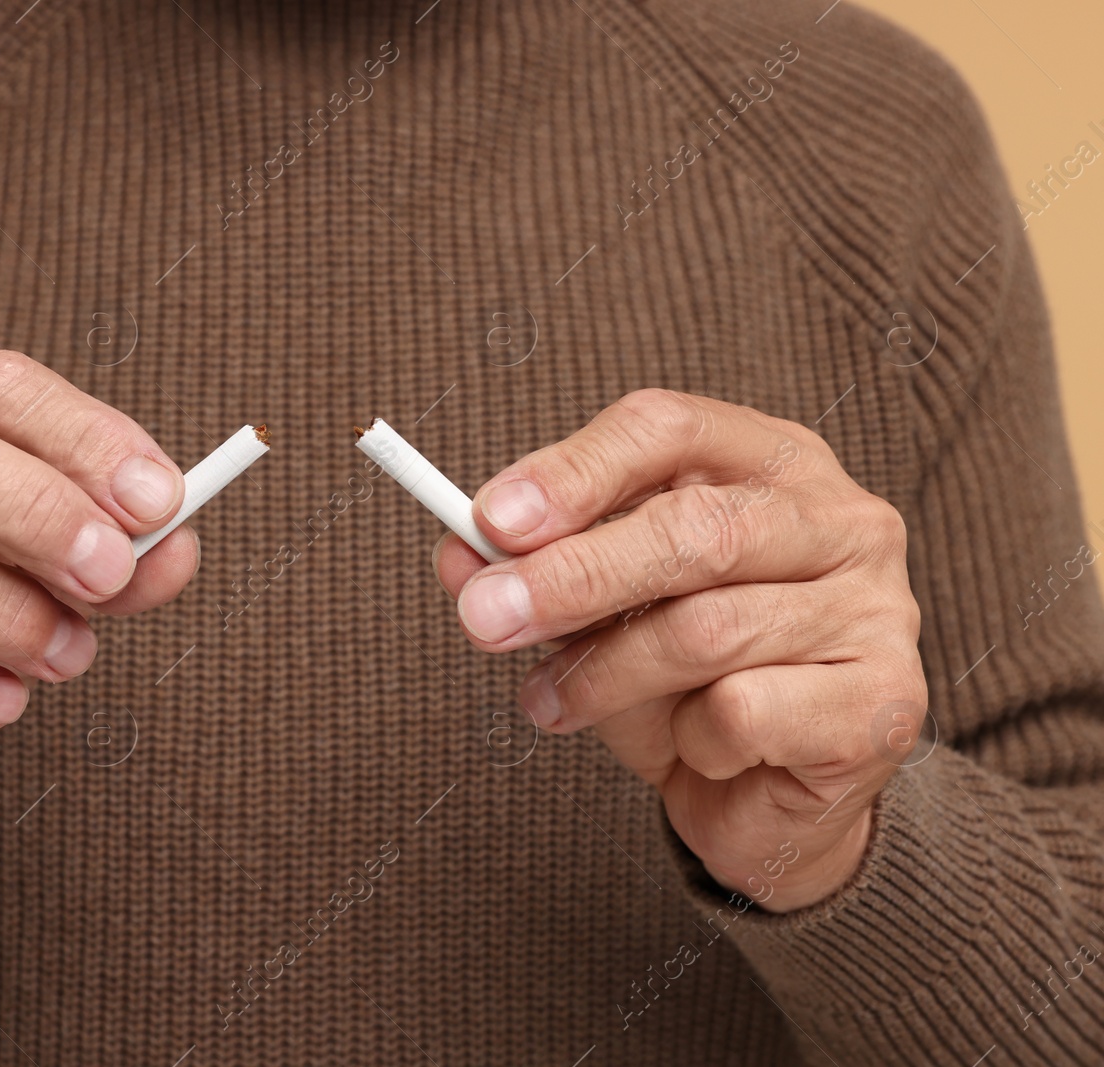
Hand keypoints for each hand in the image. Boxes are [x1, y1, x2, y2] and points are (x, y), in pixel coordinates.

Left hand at [434, 389, 926, 911]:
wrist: (769, 804)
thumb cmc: (682, 683)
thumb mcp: (597, 613)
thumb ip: (536, 572)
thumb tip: (458, 553)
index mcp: (770, 462)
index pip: (670, 428)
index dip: (574, 470)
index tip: (489, 520)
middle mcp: (841, 519)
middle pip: (694, 527)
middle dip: (572, 576)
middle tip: (483, 618)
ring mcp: (877, 608)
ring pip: (706, 629)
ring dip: (605, 675)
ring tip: (552, 704)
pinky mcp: (884, 702)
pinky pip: (745, 711)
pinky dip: (689, 740)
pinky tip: (691, 751)